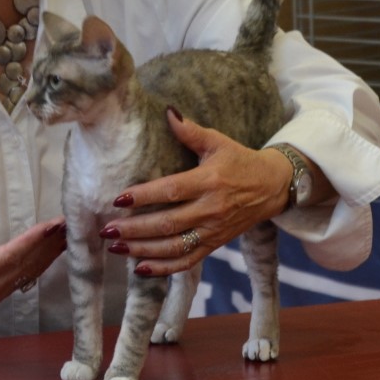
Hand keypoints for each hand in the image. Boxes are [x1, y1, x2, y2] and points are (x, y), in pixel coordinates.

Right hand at [0, 216, 66, 332]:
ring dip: (52, 251)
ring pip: (32, 269)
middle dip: (50, 243)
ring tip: (70, 231)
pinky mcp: (4, 290)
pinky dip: (46, 259)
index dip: (31, 241)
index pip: (10, 256)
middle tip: (70, 222)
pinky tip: (58, 248)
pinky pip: (30, 273)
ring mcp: (1, 291)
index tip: (51, 226)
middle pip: (27, 262)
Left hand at [100, 109, 290, 278]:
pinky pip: (187, 261)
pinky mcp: (214, 244)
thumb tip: (168, 111)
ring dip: (143, 250)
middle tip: (107, 230)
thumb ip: (191, 131)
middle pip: (168, 223)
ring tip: (116, 248)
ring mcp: (213, 230)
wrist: (272, 187)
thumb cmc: (240, 161)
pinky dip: (164, 268)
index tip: (118, 199)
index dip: (144, 196)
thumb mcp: (219, 142)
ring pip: (174, 247)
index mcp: (209, 181)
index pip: (171, 191)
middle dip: (135, 229)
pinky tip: (140, 267)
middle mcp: (210, 209)